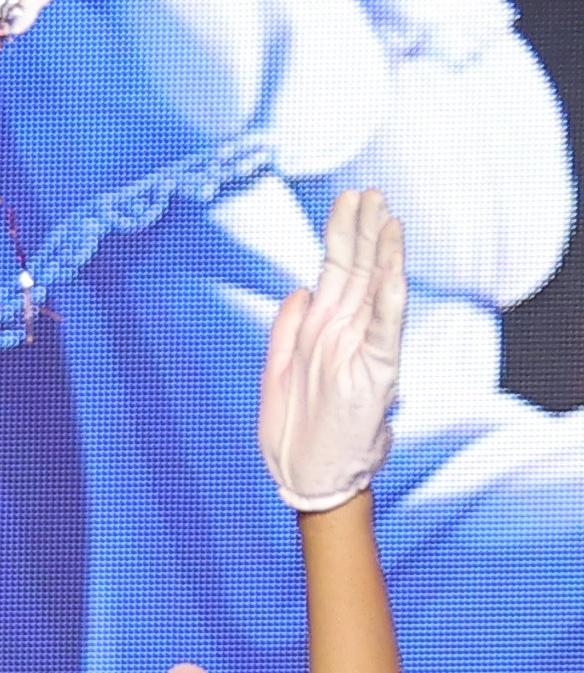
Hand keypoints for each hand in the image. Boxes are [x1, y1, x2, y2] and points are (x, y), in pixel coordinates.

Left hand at [262, 185, 409, 513]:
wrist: (310, 479)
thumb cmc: (298, 431)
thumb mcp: (278, 372)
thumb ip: (286, 330)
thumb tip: (297, 289)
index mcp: (319, 331)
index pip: (334, 271)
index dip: (341, 234)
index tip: (348, 199)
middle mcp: (344, 334)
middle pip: (356, 272)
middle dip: (363, 231)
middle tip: (371, 193)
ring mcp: (361, 351)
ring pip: (374, 293)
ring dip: (382, 256)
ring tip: (389, 220)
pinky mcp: (375, 375)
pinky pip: (383, 331)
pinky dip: (388, 302)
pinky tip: (393, 273)